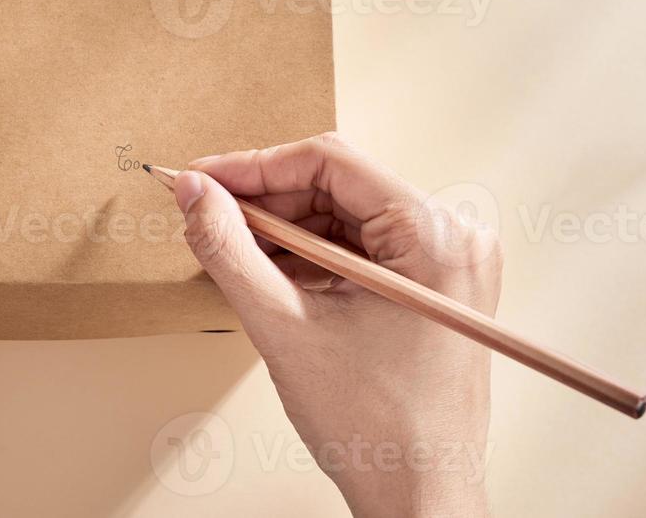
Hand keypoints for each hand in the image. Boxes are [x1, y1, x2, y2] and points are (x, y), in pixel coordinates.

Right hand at [173, 134, 500, 517]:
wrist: (420, 499)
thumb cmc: (376, 428)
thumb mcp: (283, 327)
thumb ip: (230, 248)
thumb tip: (192, 191)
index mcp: (435, 236)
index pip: (329, 161)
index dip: (253, 165)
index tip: (200, 178)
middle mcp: (454, 237)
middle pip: (338, 185)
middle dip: (266, 201)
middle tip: (207, 216)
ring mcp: (449, 262)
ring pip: (345, 214)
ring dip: (285, 229)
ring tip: (236, 254)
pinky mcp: (434, 285)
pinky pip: (361, 245)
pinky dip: (312, 256)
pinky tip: (273, 276)